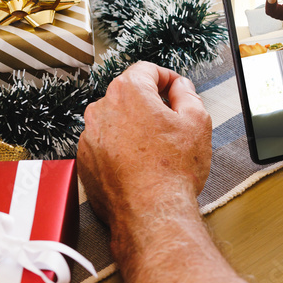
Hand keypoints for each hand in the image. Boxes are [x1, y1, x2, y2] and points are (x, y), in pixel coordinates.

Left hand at [78, 62, 211, 226]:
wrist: (151, 212)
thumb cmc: (173, 170)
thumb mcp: (197, 121)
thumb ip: (187, 94)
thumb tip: (180, 88)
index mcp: (128, 92)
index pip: (146, 69)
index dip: (167, 77)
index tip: (176, 89)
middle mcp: (101, 110)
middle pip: (128, 94)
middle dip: (150, 102)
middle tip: (172, 120)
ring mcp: (89, 137)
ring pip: (115, 120)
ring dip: (134, 125)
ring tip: (157, 147)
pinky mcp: (85, 161)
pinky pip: (105, 144)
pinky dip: (120, 147)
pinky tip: (140, 163)